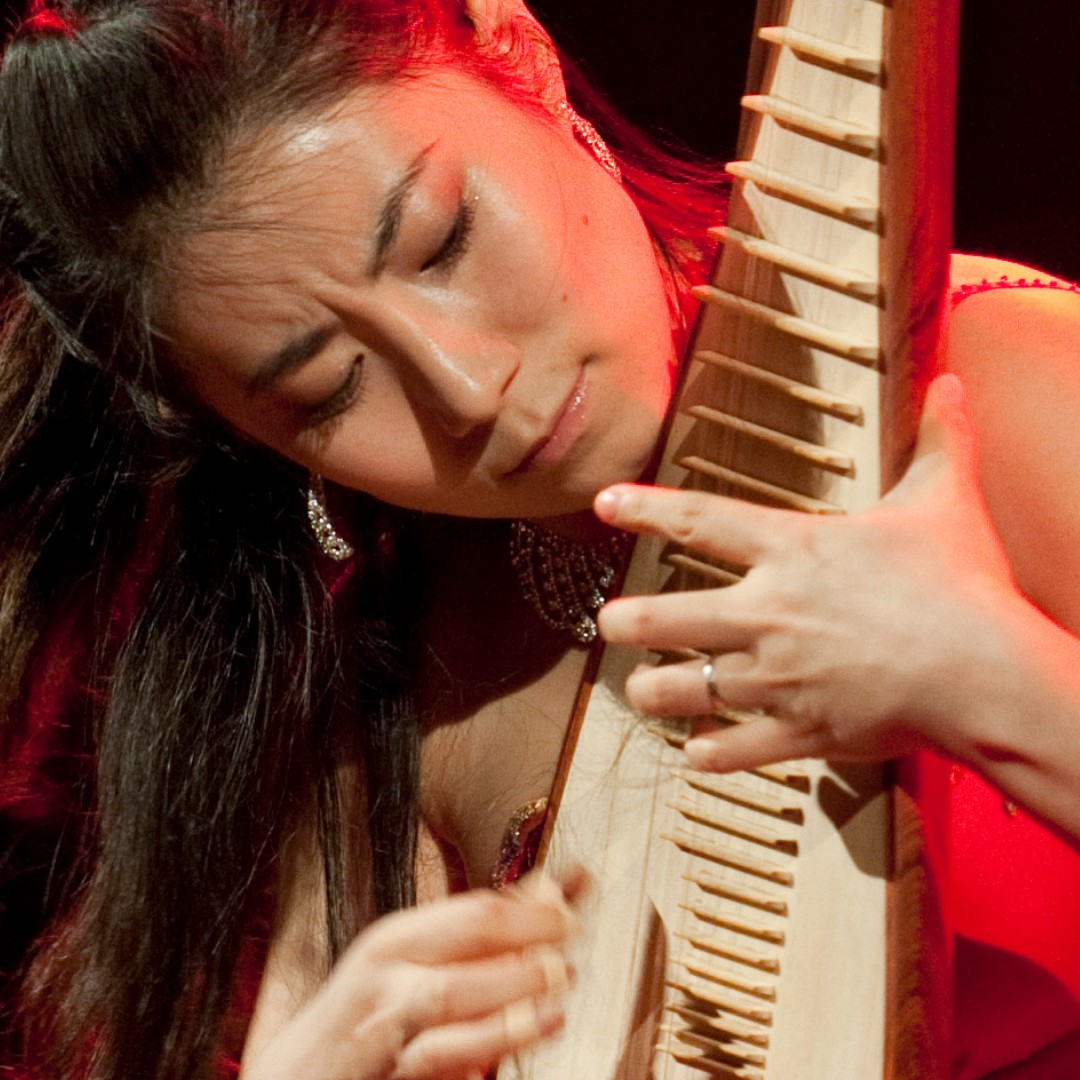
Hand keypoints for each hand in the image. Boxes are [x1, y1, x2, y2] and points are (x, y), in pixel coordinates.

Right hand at [242, 871, 583, 1079]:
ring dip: (513, 989)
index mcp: (394, 942)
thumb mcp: (402, 968)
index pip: (475, 910)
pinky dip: (485, 1045)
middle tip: (572, 937)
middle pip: (469, 938)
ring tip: (557, 988)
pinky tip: (525, 1035)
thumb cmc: (359, 1023)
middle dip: (529, 933)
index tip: (580, 888)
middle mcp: (387, 978)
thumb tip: (548, 893)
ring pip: (453, 995)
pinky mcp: (392, 1076)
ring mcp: (386, 1030)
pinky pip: (440, 1058)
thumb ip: (469, 939)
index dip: (535, 901)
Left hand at [594, 375, 1017, 771]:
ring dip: (652, 692)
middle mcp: (765, 613)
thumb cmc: (961, 585)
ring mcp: (774, 678)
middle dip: (623, 622)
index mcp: (790, 551)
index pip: (698, 519)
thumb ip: (939, 442)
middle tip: (608, 622)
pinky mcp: (798, 732)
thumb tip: (952, 384)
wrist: (983, 671)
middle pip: (663, 617)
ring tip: (641, 690)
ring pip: (682, 690)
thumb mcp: (944, 501)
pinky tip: (697, 752)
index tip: (603, 503)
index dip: (643, 508)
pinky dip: (709, 755)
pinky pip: (732, 752)